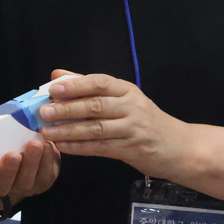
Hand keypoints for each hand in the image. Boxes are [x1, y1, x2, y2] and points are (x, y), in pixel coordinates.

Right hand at [0, 101, 60, 206]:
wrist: (29, 141)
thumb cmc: (3, 135)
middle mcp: (2, 182)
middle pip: (3, 184)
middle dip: (9, 170)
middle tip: (13, 155)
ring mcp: (23, 185)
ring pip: (26, 181)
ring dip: (32, 163)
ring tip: (35, 145)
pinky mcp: (43, 181)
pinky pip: (46, 176)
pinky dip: (48, 161)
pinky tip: (48, 147)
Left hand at [37, 69, 190, 176]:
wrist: (179, 146)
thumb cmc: (144, 120)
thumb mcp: (123, 98)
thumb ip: (89, 86)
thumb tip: (56, 75)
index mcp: (127, 90)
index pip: (100, 82)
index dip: (76, 85)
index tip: (53, 89)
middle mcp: (131, 107)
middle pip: (96, 106)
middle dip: (67, 109)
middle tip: (44, 112)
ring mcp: (133, 129)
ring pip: (96, 129)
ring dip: (69, 130)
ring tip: (47, 132)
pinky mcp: (132, 149)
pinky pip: (101, 148)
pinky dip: (79, 147)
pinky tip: (62, 146)